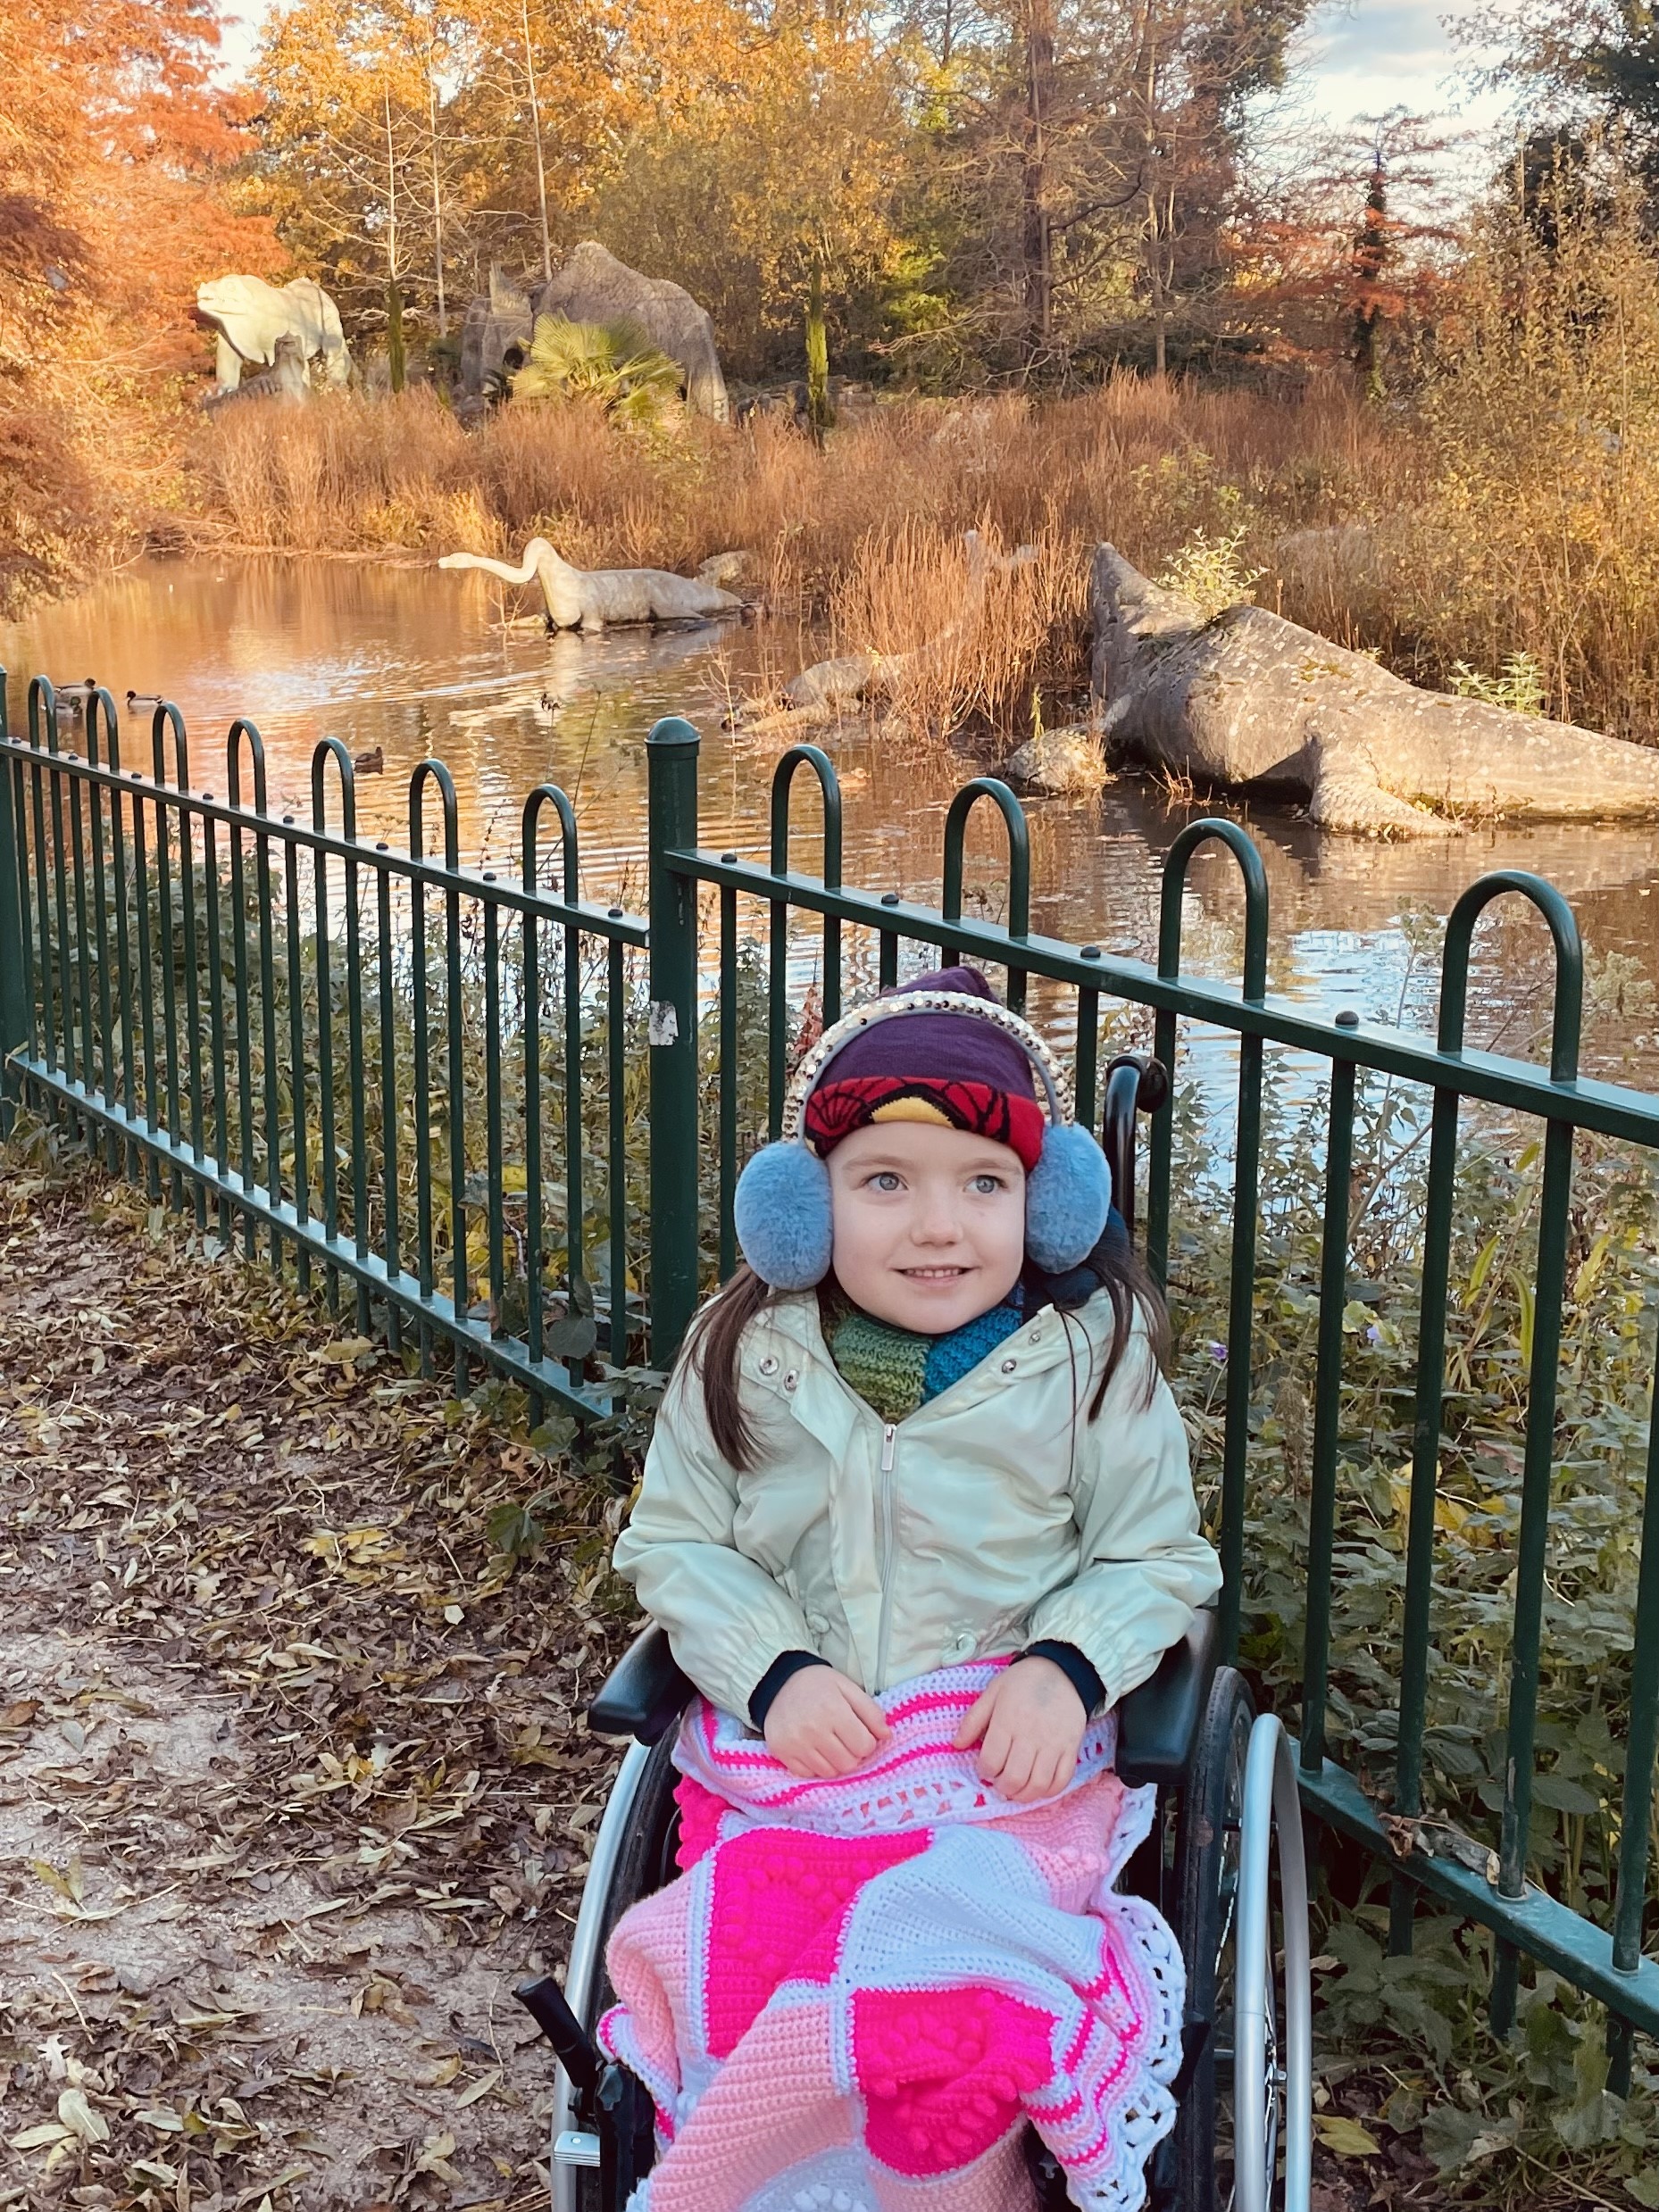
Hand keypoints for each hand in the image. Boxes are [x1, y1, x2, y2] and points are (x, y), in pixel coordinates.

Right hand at [763, 1666, 892, 1778]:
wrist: (778, 1682)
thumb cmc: (818, 1684)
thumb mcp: (848, 1687)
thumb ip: (870, 1711)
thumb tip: (886, 1736)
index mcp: (833, 1710)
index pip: (864, 1746)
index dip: (867, 1742)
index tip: (860, 1733)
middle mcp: (813, 1730)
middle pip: (848, 1763)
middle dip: (853, 1754)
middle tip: (846, 1739)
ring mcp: (796, 1744)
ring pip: (829, 1772)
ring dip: (835, 1762)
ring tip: (830, 1743)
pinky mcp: (782, 1753)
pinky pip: (808, 1774)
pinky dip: (816, 1766)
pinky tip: (815, 1749)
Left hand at [954, 1656, 1086, 1802]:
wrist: (1063, 1670)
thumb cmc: (1023, 1681)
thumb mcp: (993, 1692)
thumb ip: (973, 1719)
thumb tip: (956, 1745)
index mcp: (1008, 1720)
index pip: (992, 1760)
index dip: (984, 1771)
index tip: (985, 1768)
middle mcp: (1031, 1735)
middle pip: (1015, 1777)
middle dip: (1003, 1787)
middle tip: (1000, 1783)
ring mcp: (1054, 1743)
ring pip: (1038, 1784)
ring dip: (1024, 1795)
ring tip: (1017, 1789)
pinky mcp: (1071, 1748)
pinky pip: (1062, 1780)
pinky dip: (1049, 1791)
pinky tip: (1038, 1786)